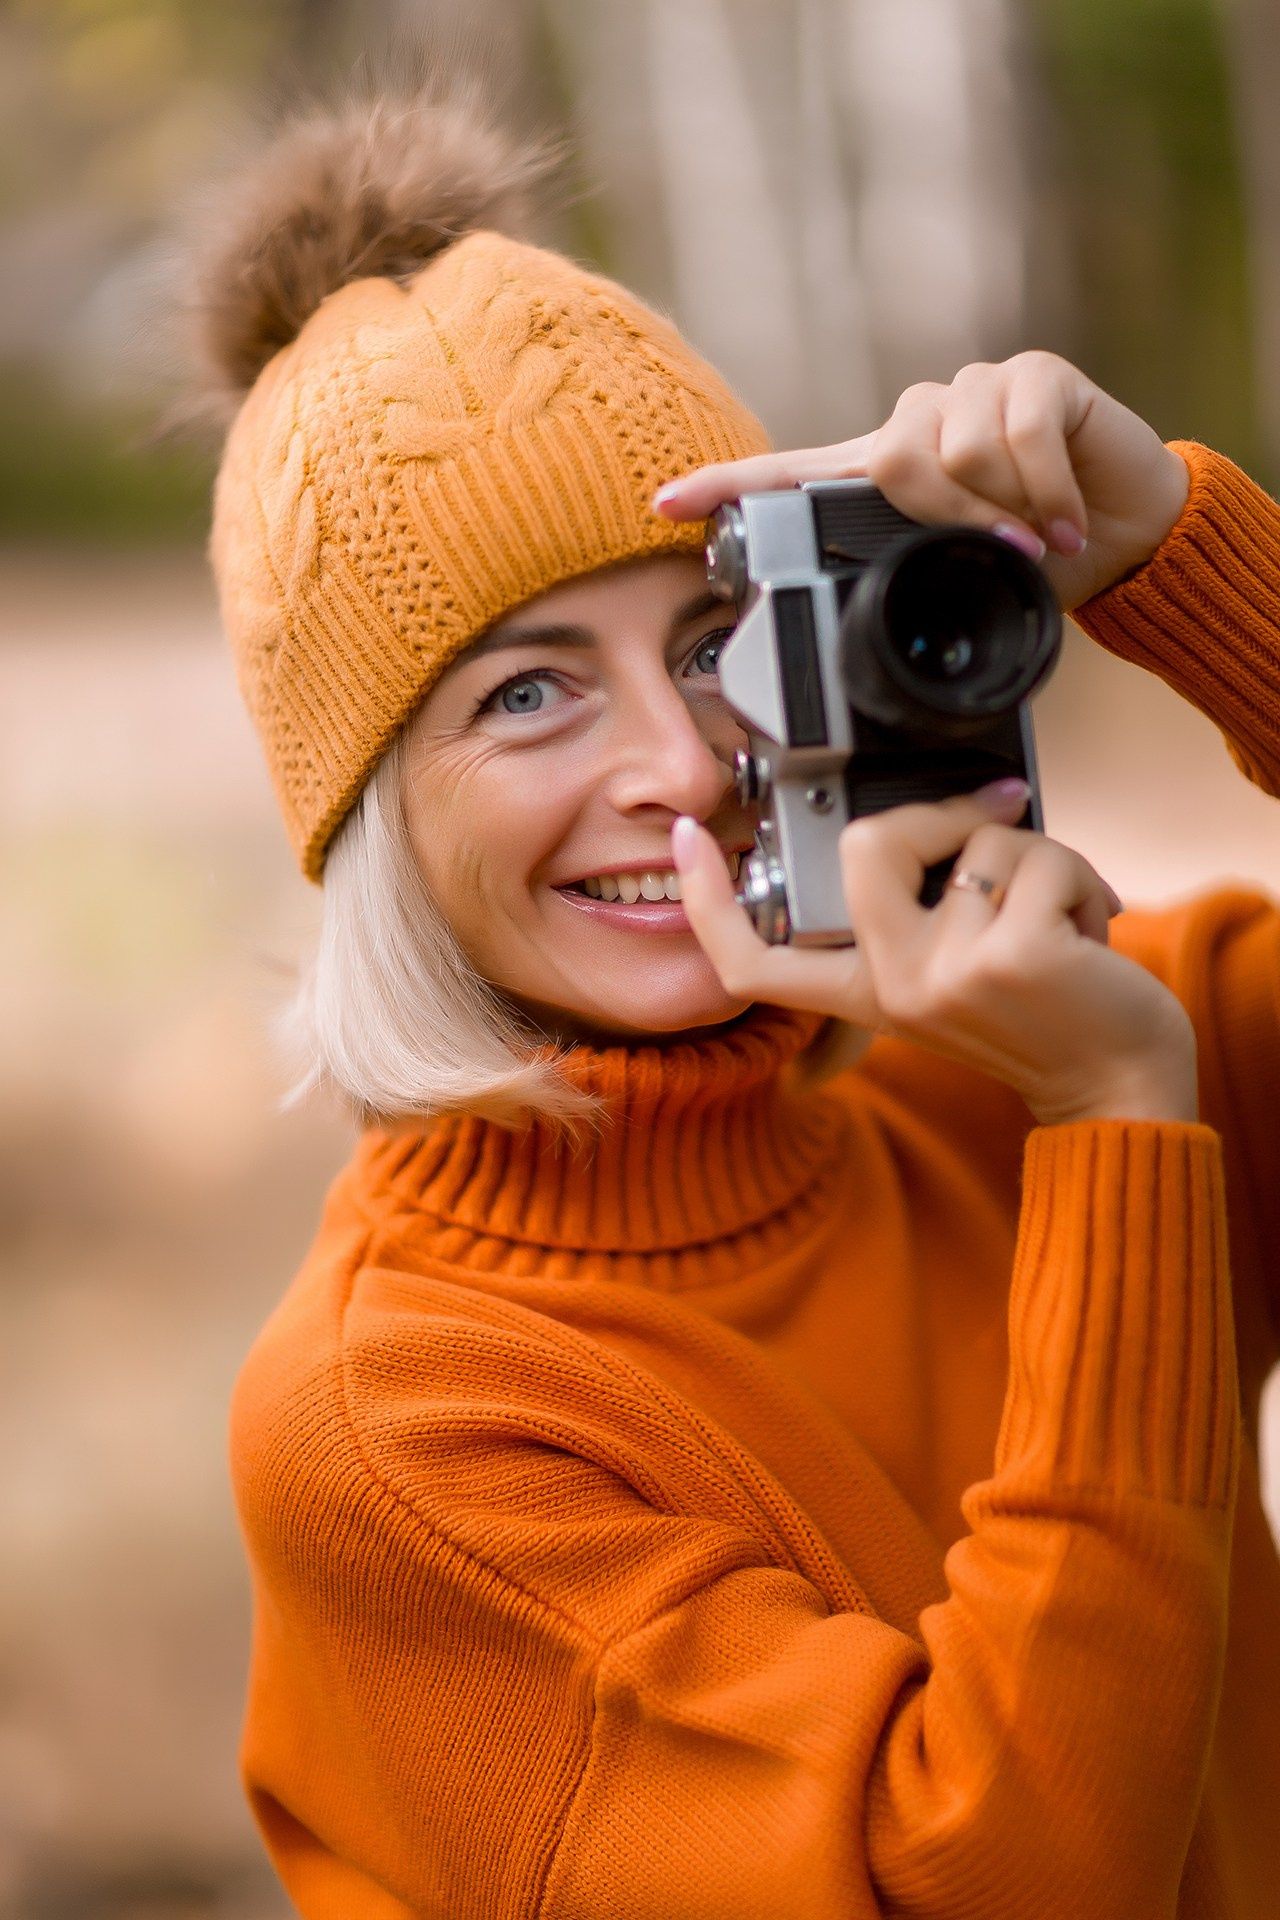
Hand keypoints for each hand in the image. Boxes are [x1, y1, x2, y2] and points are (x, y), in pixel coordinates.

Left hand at [654, 352, 1189, 610]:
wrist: (1132, 531)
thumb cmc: (1042, 556)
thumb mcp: (968, 578)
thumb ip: (915, 576)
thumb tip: (875, 611)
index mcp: (887, 474)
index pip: (792, 473)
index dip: (728, 489)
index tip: (663, 505)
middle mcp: (920, 423)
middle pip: (892, 465)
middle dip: (947, 526)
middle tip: (1002, 555)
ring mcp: (975, 391)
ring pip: (956, 451)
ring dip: (1003, 511)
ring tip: (1040, 536)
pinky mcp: (1035, 376)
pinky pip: (1018, 432)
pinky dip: (1045, 490)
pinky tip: (1066, 517)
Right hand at [671, 785, 1197, 1126]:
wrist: (1122, 1089)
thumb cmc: (1056, 1019)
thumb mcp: (956, 978)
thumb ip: (921, 918)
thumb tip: (938, 820)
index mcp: (868, 993)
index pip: (754, 962)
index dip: (709, 899)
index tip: (687, 838)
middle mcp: (894, 988)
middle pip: (865, 848)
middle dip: (938, 812)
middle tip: (992, 825)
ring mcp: (947, 974)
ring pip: (981, 843)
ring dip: (1044, 862)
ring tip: (1061, 920)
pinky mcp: (1012, 957)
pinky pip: (1041, 859)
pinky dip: (1081, 878)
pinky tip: (1090, 930)